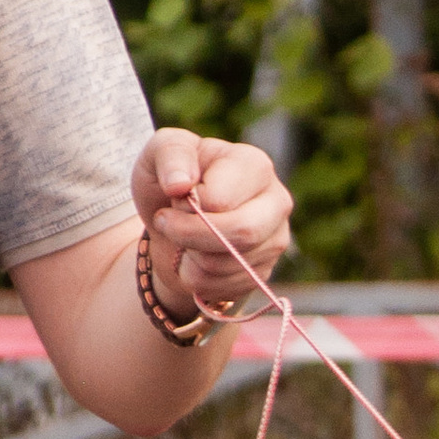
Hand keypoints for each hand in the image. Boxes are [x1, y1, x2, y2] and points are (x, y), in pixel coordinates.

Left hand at [133, 129, 293, 320]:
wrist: (175, 220)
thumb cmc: (171, 178)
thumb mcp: (162, 151)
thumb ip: (171, 154)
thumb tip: (181, 184)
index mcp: (255, 165)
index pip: (221, 199)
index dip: (187, 204)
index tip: (173, 196)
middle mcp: (276, 202)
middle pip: (242, 232)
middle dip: (191, 236)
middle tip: (167, 226)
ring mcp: (275, 240)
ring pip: (230, 264)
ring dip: (191, 258)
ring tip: (183, 240)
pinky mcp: (264, 271)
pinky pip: (228, 288)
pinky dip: (199, 279)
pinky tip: (195, 259)